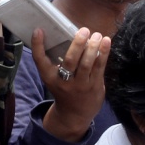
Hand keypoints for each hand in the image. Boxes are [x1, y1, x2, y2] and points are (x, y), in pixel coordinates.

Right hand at [33, 27, 109, 142]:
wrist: (74, 114)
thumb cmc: (64, 89)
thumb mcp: (54, 78)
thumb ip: (57, 60)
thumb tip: (66, 34)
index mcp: (50, 77)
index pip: (40, 60)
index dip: (37, 45)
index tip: (38, 30)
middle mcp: (64, 82)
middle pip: (69, 61)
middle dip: (77, 44)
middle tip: (83, 30)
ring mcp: (80, 85)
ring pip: (86, 64)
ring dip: (92, 47)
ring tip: (97, 35)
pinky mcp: (94, 86)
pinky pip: (99, 67)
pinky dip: (103, 53)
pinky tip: (106, 42)